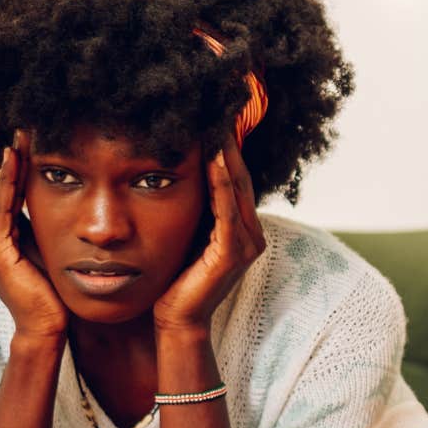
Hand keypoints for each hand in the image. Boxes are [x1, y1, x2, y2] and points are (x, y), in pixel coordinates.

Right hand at [0, 133, 65, 340]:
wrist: (48, 325)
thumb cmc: (53, 289)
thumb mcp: (48, 244)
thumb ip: (44, 221)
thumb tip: (60, 190)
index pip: (10, 188)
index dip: (21, 161)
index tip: (35, 132)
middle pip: (3, 186)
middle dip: (16, 155)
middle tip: (29, 121)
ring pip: (1, 192)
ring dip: (12, 162)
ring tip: (22, 132)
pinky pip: (3, 209)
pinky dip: (8, 183)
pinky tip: (13, 159)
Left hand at [153, 134, 266, 333]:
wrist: (176, 321)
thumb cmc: (176, 278)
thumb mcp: (187, 233)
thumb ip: (196, 208)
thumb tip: (180, 171)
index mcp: (242, 227)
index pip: (235, 177)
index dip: (227, 145)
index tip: (214, 114)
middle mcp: (251, 233)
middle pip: (241, 176)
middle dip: (229, 141)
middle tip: (219, 107)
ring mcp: (246, 244)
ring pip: (237, 188)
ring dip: (227, 154)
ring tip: (218, 122)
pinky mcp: (232, 254)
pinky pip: (227, 210)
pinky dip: (222, 182)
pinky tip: (215, 158)